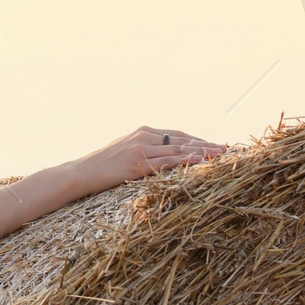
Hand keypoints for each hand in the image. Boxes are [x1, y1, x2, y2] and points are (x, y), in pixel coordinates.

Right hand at [78, 124, 227, 191]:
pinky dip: (185, 160)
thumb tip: (158, 156)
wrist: (80, 173)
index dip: (197, 140)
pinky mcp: (137, 163)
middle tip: (225, 148)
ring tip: (220, 155)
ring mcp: (140, 149)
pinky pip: (167, 161)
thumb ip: (142, 149)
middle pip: (182, 139)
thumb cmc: (100, 166)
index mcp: (143, 132)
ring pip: (178, 149)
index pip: (177, 134)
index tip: (212, 145)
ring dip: (202, 152)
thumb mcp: (124, 151)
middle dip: (205, 144)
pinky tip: (200, 160)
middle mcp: (144, 136)